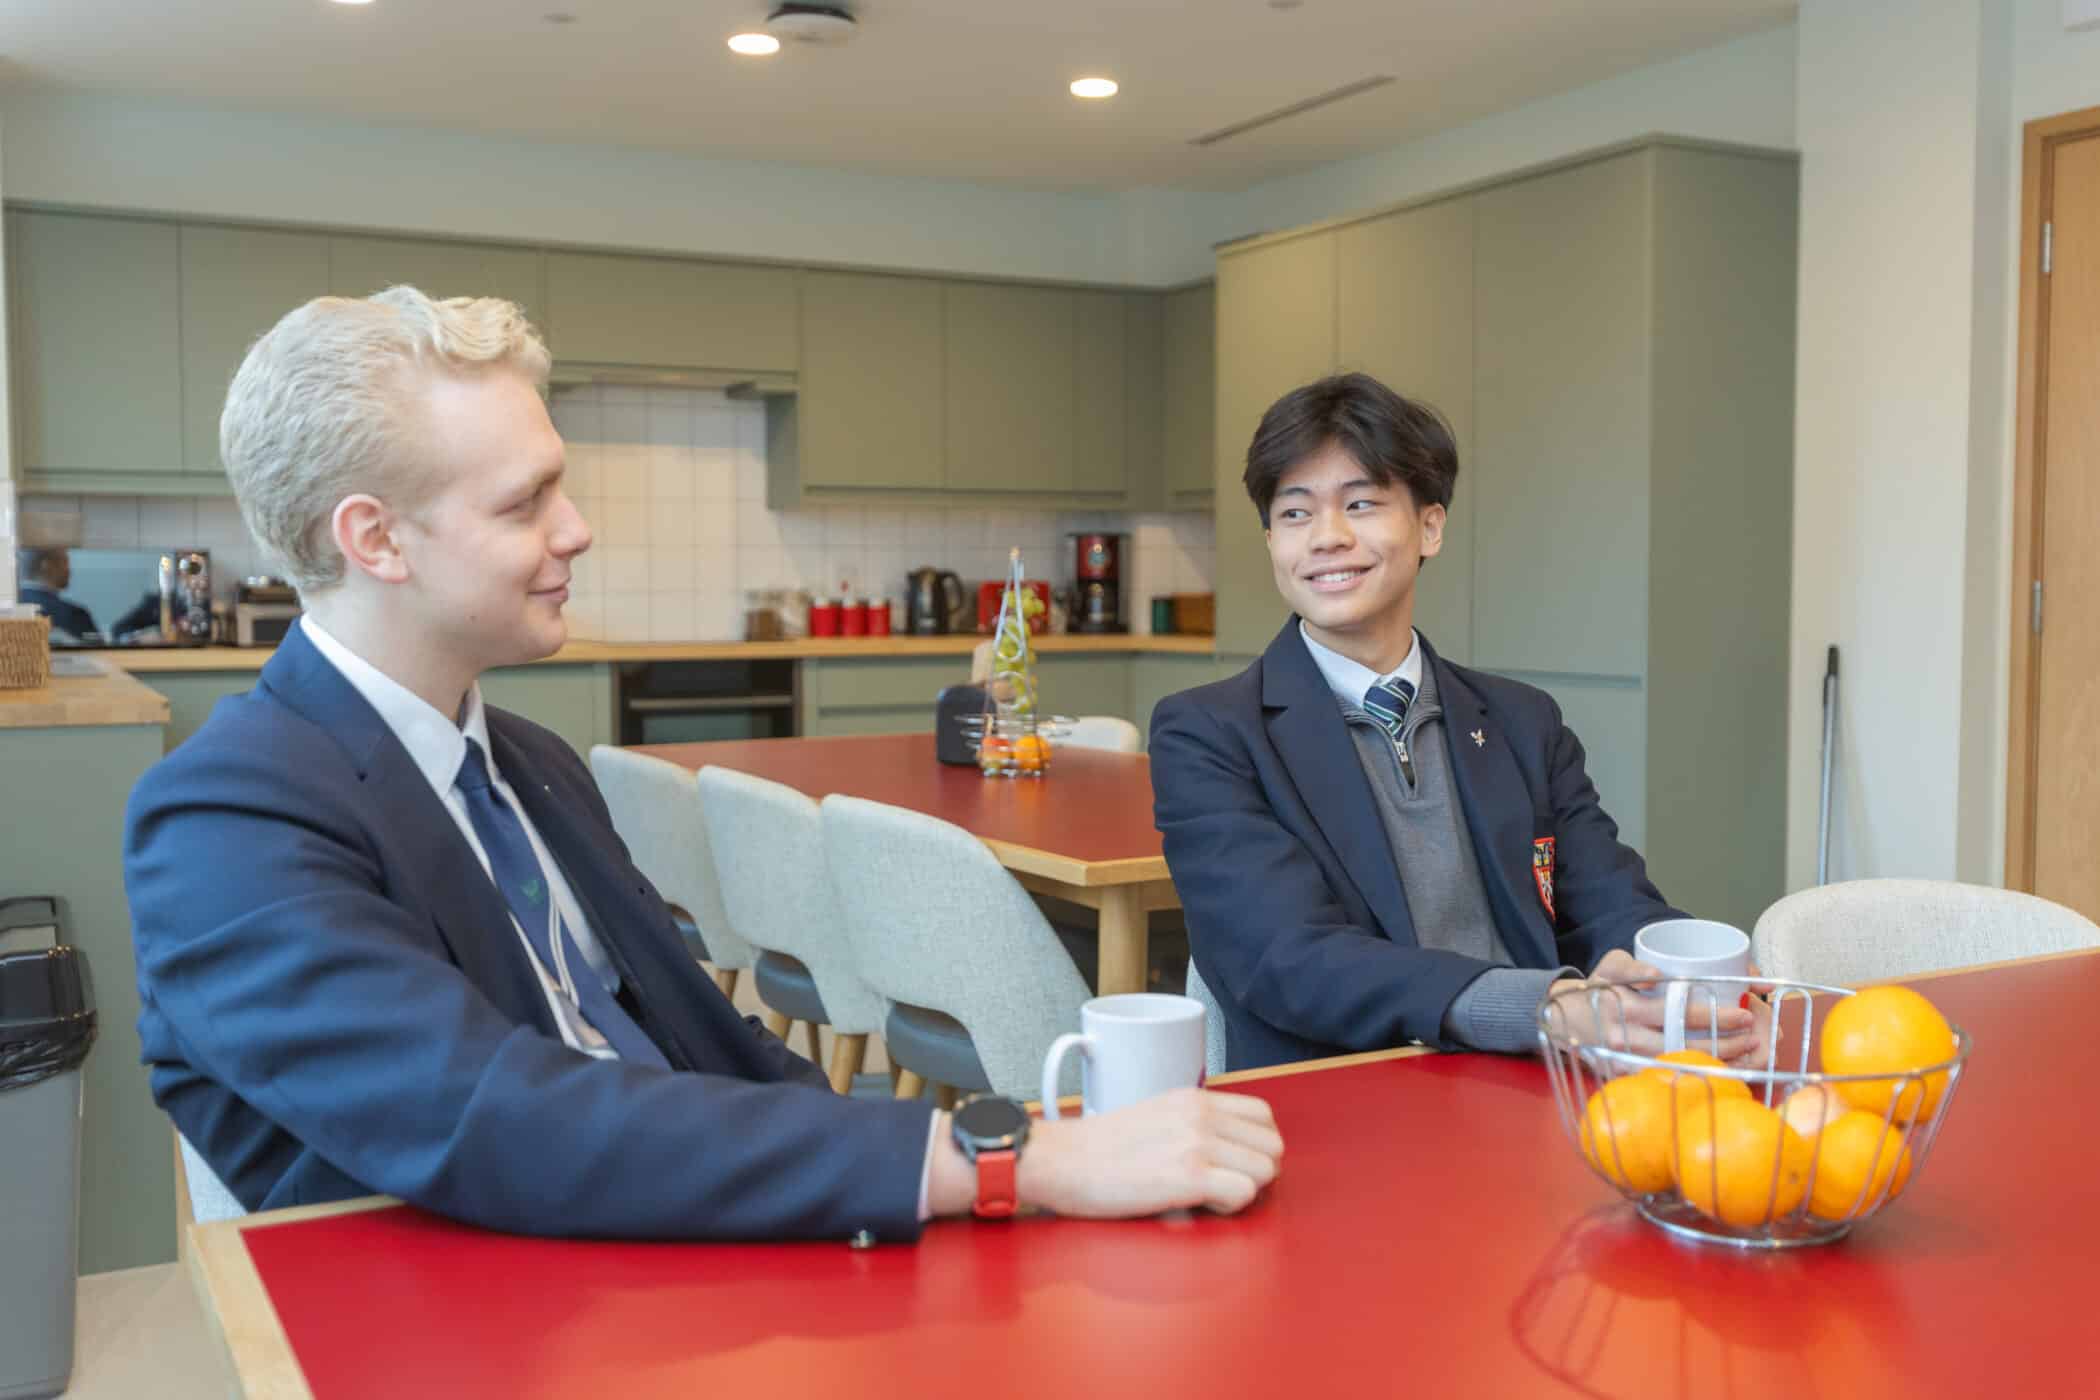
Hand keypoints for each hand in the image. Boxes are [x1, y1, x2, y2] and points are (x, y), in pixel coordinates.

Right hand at [1017, 1088, 1283, 1218]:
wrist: (1061, 1160)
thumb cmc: (1099, 1148)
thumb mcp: (1156, 1115)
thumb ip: (1194, 1123)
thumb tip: (1226, 1147)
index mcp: (1195, 1098)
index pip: (1263, 1115)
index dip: (1257, 1146)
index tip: (1234, 1164)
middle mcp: (1202, 1115)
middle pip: (1273, 1146)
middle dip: (1256, 1172)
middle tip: (1224, 1186)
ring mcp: (1197, 1143)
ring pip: (1265, 1170)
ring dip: (1244, 1190)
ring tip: (1208, 1196)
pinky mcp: (1189, 1176)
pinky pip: (1244, 1193)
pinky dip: (1229, 1207)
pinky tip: (1200, 1206)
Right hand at [1552, 948, 1761, 1061]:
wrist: (1561, 1019)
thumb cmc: (1597, 989)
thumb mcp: (1609, 966)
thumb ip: (1631, 965)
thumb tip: (1657, 972)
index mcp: (1628, 1006)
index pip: (1678, 1012)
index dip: (1714, 1016)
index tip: (1744, 1012)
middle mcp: (1630, 1036)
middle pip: (1686, 1041)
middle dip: (1725, 1041)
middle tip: (1754, 1036)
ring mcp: (1628, 1059)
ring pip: (1680, 1063)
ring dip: (1716, 1061)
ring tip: (1748, 1057)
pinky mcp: (1627, 1075)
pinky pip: (1666, 1077)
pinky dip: (1695, 1075)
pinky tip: (1720, 1072)